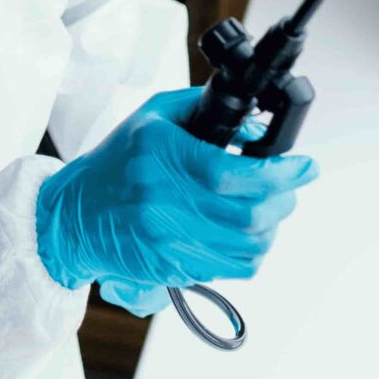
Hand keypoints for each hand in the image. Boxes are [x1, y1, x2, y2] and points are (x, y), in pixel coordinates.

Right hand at [34, 87, 316, 295]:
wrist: (73, 215)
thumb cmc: (116, 162)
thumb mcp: (153, 117)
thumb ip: (203, 110)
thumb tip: (255, 129)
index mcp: (160, 157)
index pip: (234, 174)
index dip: (281, 173)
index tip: (305, 166)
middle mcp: (163, 202)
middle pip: (250, 214)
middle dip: (283, 199)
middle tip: (288, 184)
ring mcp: (168, 241)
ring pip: (249, 246)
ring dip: (271, 227)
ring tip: (266, 209)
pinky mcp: (173, 268)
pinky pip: (233, 268)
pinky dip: (251, 252)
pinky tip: (243, 233)